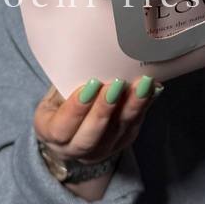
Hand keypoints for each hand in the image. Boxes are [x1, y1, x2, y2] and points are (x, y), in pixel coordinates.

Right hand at [34, 74, 161, 167]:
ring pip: (118, 133)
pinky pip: (134, 126)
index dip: (76, 108)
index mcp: (51, 135)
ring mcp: (101, 150)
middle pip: (91, 137)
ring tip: (142, 85)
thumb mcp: (53, 92)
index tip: (90, 85)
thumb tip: (84, 53)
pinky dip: (144, 106)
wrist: (72, 126)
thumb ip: (65, 81)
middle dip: (105, 110)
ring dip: (131, 107)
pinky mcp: (122, 143)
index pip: (62, 128)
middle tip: (116, 84)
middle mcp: (75, 149)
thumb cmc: (60, 101)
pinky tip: (153, 89)